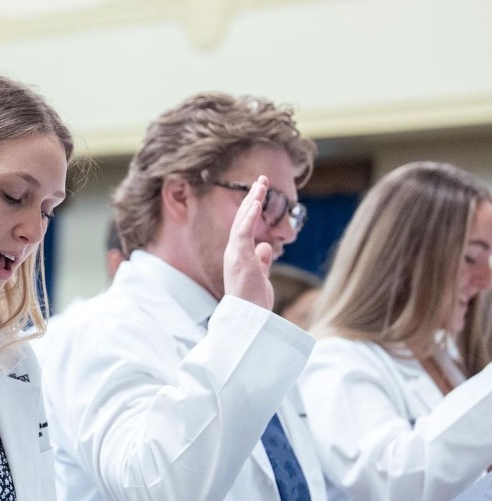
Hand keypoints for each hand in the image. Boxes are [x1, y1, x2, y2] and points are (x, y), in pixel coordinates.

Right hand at [223, 175, 274, 309]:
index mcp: (238, 256)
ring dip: (252, 200)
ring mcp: (235, 254)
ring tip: (261, 183)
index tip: (260, 194)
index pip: (244, 227)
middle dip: (252, 198)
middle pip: (242, 218)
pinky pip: (243, 232)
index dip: (252, 209)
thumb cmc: (253, 304)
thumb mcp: (261, 278)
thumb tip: (266, 246)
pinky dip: (249, 216)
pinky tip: (256, 201)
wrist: (247, 320)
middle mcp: (233, 252)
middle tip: (261, 180)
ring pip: (242, 221)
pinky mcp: (240, 258)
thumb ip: (262, 262)